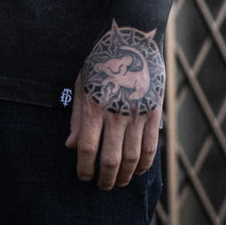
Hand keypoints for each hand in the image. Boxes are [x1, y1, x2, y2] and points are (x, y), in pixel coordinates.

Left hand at [65, 21, 164, 189]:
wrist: (132, 38)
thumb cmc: (101, 59)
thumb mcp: (82, 82)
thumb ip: (78, 116)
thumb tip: (71, 146)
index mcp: (95, 106)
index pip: (88, 149)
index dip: (85, 169)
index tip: (83, 177)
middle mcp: (116, 113)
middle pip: (111, 160)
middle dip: (105, 178)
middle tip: (101, 186)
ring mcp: (138, 114)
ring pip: (133, 158)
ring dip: (125, 176)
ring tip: (118, 182)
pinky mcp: (154, 112)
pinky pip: (151, 146)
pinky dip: (145, 164)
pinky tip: (138, 171)